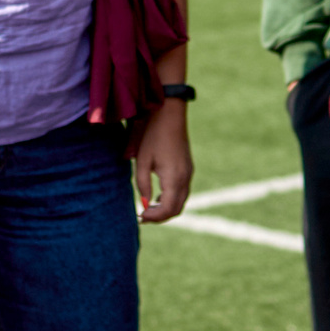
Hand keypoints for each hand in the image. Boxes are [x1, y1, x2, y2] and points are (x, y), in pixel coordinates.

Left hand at [132, 102, 193, 223]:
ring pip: (181, 201)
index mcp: (174, 178)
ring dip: (166, 208)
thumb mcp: (142, 160)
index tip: (140, 217)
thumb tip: (144, 203)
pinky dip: (171, 199)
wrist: (170, 113)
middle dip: (160, 217)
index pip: (167, 209)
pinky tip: (157, 196)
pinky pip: (182, 191)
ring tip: (148, 208)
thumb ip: (142, 184)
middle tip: (143, 217)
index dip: (154, 217)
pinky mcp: (188, 168)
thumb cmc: (152, 135)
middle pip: (177, 209)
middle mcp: (185, 178)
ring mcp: (189, 173)